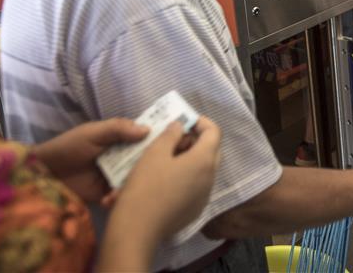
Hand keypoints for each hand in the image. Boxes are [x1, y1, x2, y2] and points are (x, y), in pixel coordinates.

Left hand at [33, 118, 148, 202]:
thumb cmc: (69, 147)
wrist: (44, 174)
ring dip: (135, 184)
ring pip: (137, 179)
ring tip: (123, 187)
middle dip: (150, 165)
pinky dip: (119, 198)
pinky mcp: (108, 194)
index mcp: (121, 139)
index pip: (146, 137)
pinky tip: (109, 198)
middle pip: (146, 159)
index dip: (159, 139)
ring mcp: (117, 176)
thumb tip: (148, 130)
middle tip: (151, 171)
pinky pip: (122, 196)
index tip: (173, 142)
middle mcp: (124, 157)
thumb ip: (118, 129)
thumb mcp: (93, 132)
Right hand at [108, 117, 221, 246]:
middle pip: (212, 150)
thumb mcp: (155, 153)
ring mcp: (204, 196)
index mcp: (204, 160)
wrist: (137, 230)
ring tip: (166, 159)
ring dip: (191, 159)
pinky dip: (187, 176)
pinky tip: (166, 180)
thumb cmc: (145, 186)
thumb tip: (180, 126)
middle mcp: (211, 178)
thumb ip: (171, 134)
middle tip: (173, 140)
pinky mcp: (195, 210)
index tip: (183, 121)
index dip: (201, 122)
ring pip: (204, 169)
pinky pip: (197, 186)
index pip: (214, 132)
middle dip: (195, 140)